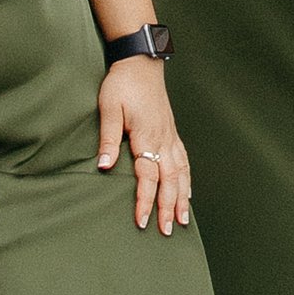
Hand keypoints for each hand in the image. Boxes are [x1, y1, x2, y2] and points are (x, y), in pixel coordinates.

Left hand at [97, 56, 190, 230]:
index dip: (145, 200)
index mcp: (147, 136)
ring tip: (184, 220)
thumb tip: (105, 166)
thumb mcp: (109, 108)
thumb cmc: (122, 84)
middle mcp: (163, 140)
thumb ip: (108, 138)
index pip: (148, 176)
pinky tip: (188, 192)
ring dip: (183, 198)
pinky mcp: (172, 133)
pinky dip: (187, 181)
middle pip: (170, 180)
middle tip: (168, 231)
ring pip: (181, 174)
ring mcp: (170, 137)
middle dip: (169, 207)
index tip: (142, 221)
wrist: (141, 63)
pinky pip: (184, 162)